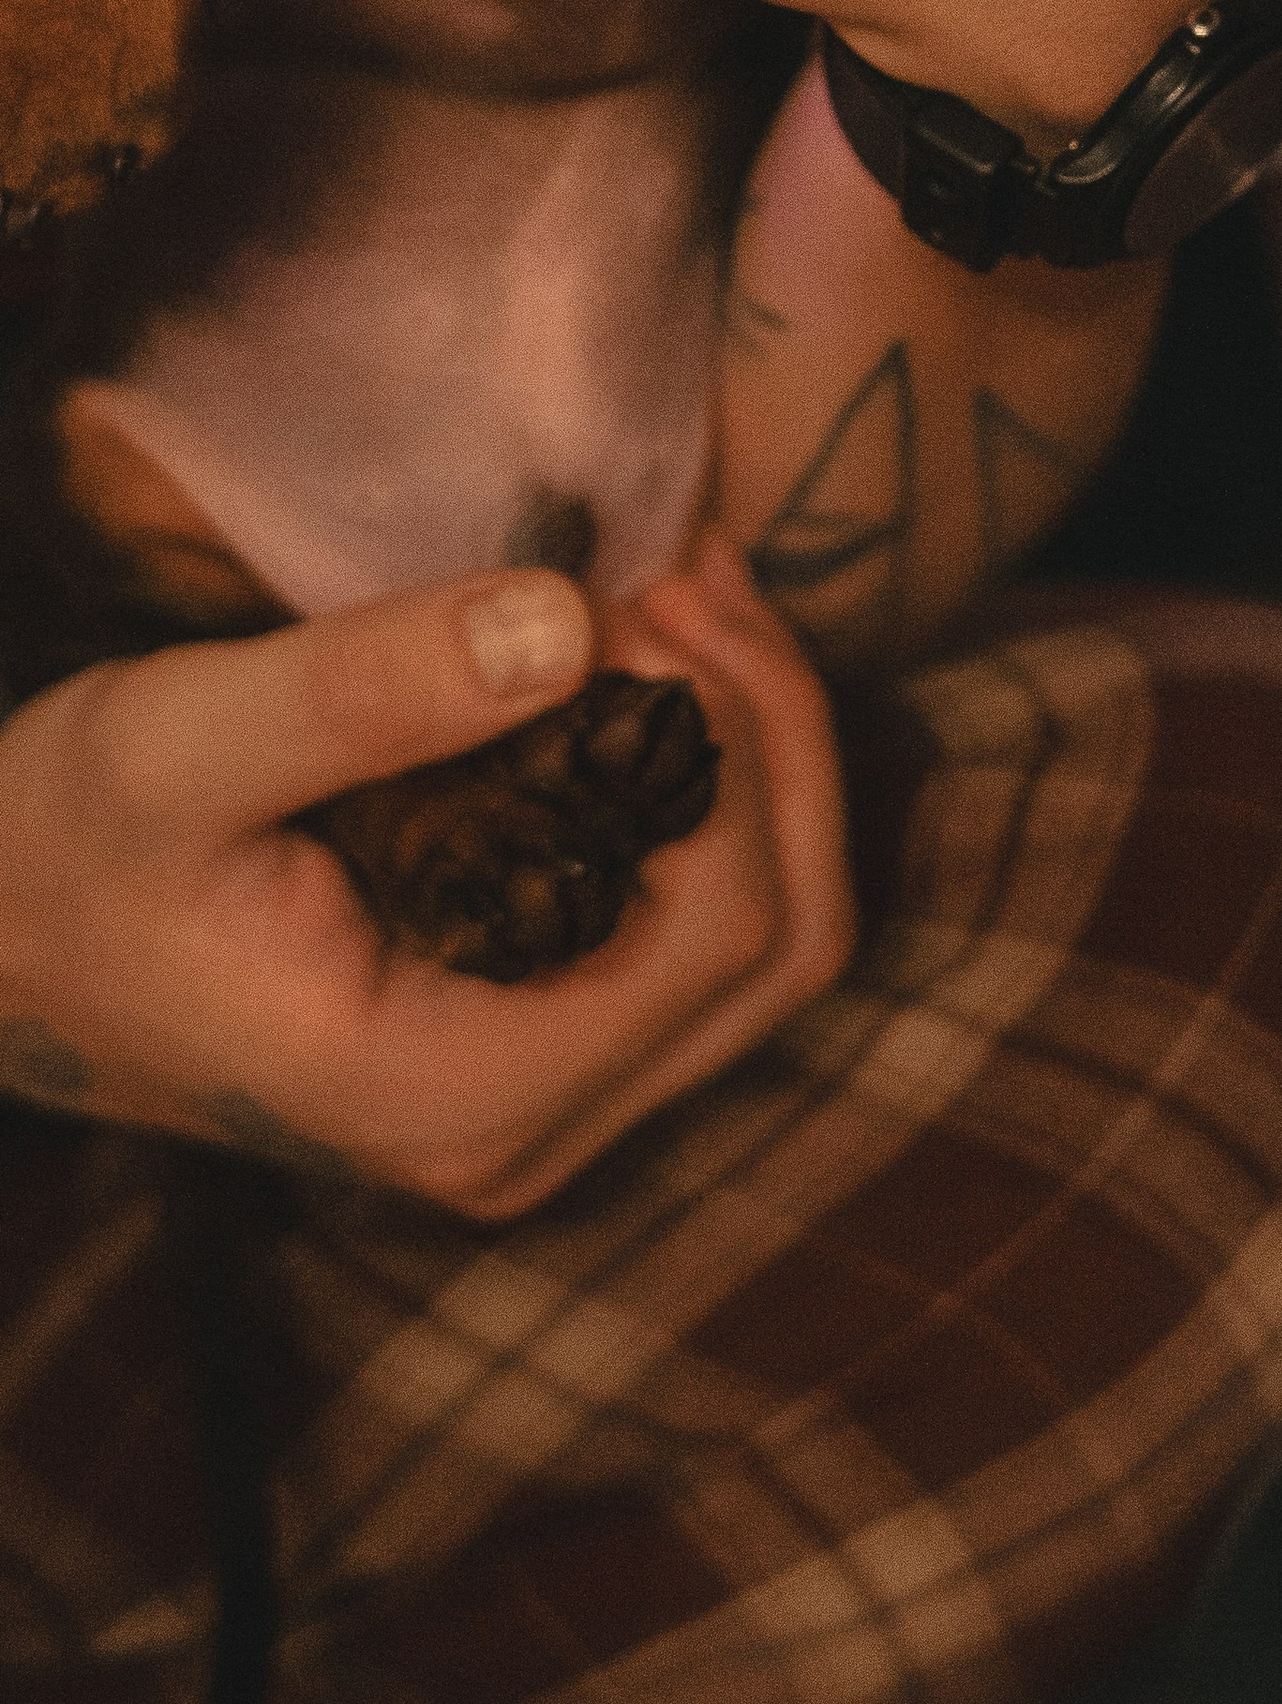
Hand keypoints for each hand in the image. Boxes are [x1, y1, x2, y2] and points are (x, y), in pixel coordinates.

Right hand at [0, 539, 853, 1217]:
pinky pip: (708, 938)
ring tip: (674, 597)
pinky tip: (645, 667)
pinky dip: (715, 796)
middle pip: (787, 942)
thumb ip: (367, 690)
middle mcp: (528, 1132)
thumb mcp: (179, 743)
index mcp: (458, 1091)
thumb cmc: (65, 848)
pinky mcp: (544, 1051)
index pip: (727, 923)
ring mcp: (549, 1105)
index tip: (644, 591)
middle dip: (776, 734)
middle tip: (686, 571)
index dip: (732, 737)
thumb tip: (569, 624)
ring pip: (773, 943)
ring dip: (760, 756)